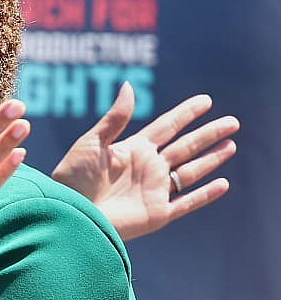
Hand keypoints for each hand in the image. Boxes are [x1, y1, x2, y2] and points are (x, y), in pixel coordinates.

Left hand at [51, 82, 238, 239]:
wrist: (68, 213)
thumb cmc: (72, 179)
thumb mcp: (91, 144)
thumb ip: (115, 119)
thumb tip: (129, 85)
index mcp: (132, 150)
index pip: (166, 127)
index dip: (186, 114)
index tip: (205, 101)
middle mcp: (147, 169)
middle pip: (185, 147)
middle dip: (208, 134)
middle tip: (232, 121)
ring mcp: (154, 191)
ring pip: (191, 171)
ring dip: (211, 159)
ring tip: (231, 145)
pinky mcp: (156, 214)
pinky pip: (186, 202)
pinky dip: (205, 194)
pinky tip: (223, 184)